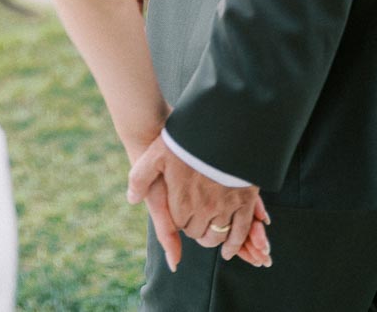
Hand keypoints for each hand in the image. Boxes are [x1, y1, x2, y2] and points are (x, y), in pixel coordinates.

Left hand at [127, 136, 271, 267]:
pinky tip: (228, 248)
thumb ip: (140, 178)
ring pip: (218, 236)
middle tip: (195, 220)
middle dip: (195, 229)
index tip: (181, 210)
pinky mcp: (245, 202)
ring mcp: (225, 207)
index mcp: (181, 201)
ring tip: (209, 232)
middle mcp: (203, 209)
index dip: (179, 218)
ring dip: (212, 237)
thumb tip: (131, 200)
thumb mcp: (156, 154)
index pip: (178, 225)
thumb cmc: (185, 140)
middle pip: (197, 233)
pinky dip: (235, 243)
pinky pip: (241, 232)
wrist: (221, 127)